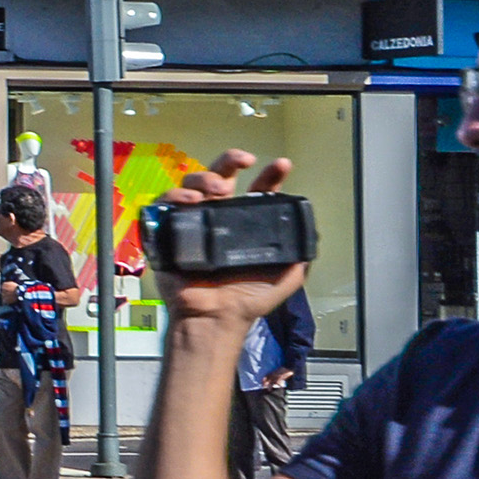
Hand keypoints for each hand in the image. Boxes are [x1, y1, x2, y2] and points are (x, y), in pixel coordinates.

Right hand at [151, 150, 306, 336]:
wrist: (215, 318)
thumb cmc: (244, 301)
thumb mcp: (284, 279)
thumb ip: (299, 259)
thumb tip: (312, 239)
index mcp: (242, 223)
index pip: (255, 190)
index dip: (269, 175)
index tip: (282, 165)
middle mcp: (216, 216)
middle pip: (219, 175)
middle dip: (230, 160)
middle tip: (244, 162)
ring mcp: (191, 221)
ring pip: (192, 183)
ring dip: (205, 177)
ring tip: (218, 189)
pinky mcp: (168, 230)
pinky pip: (165, 203)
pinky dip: (176, 196)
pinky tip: (192, 202)